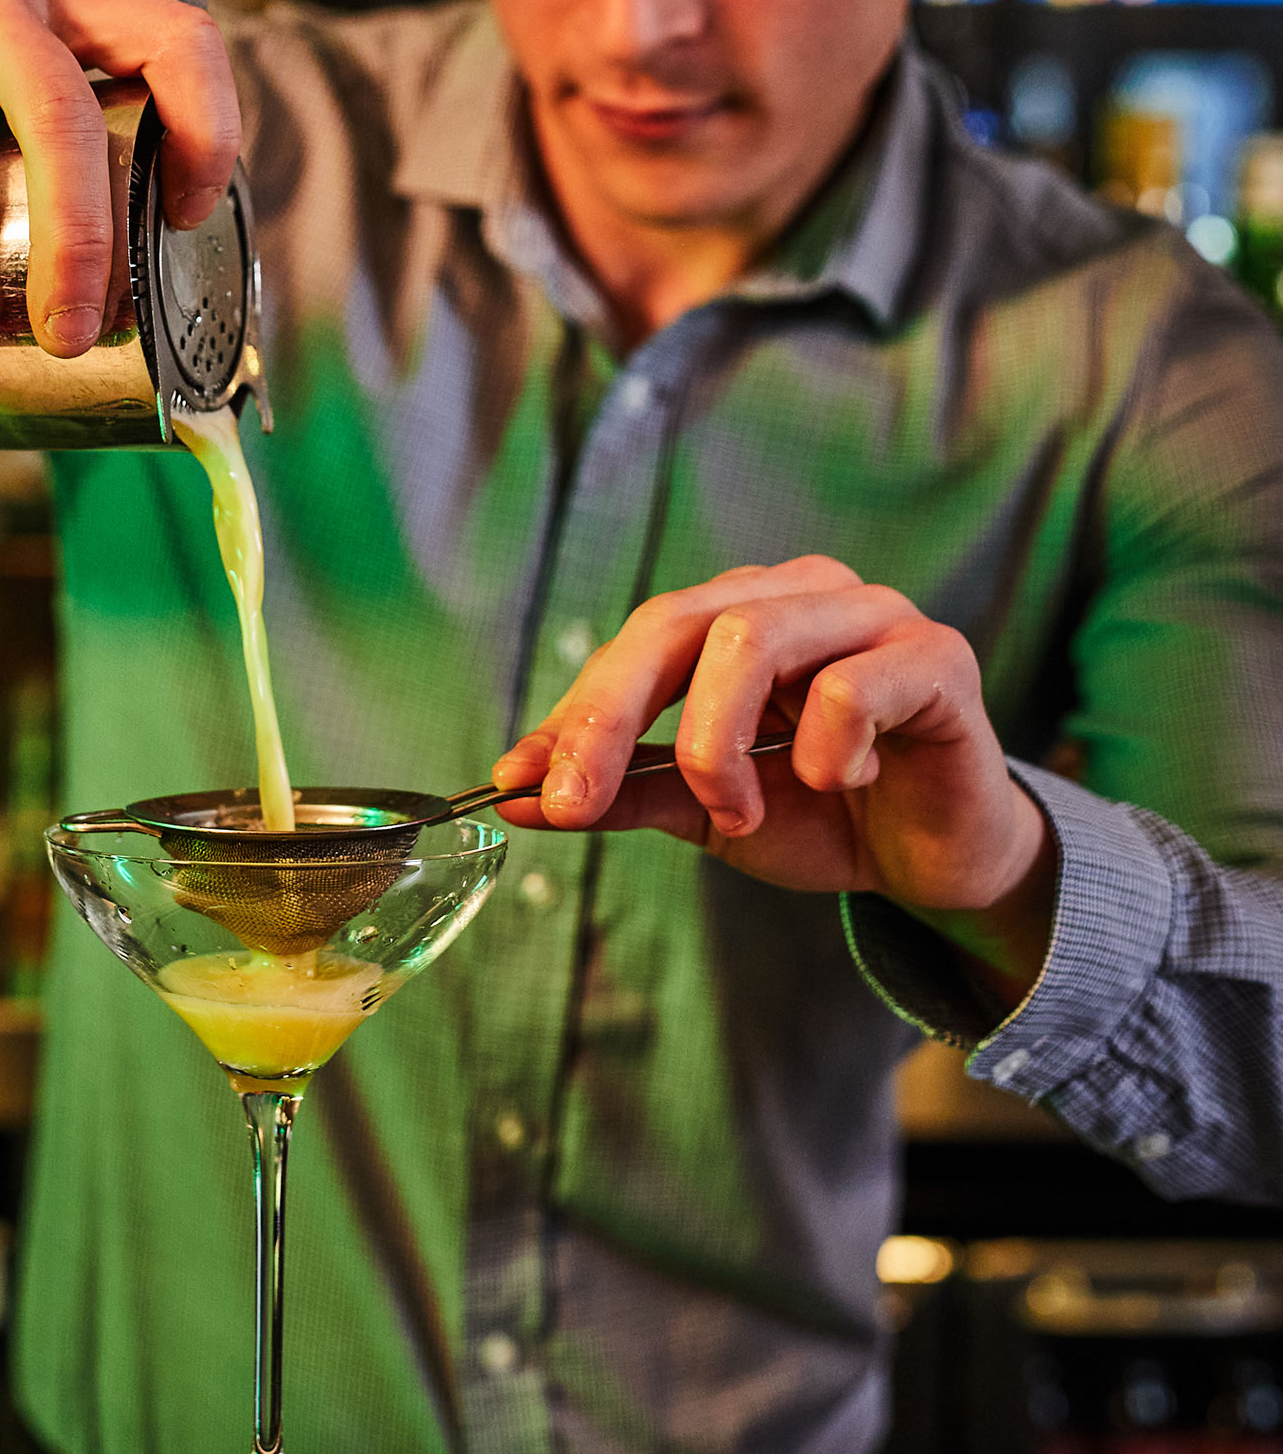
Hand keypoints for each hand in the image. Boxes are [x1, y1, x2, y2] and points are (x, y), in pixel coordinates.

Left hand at [491, 556, 1056, 1000]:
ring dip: (717, 744)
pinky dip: (826, 749)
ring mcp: (870, 613)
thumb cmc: (821, 815)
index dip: (574, 711)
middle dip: (610, 719)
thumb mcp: (702, 810)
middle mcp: (798, 594)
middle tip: (578, 804)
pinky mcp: (935, 656)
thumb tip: (517, 793)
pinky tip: (844, 783)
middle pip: (679, 623)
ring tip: (738, 810)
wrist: (936, 859)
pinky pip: (851, 686)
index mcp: (738, 612)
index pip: (637, 641)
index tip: (519, 780)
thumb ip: (621, 792)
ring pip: (750, 639)